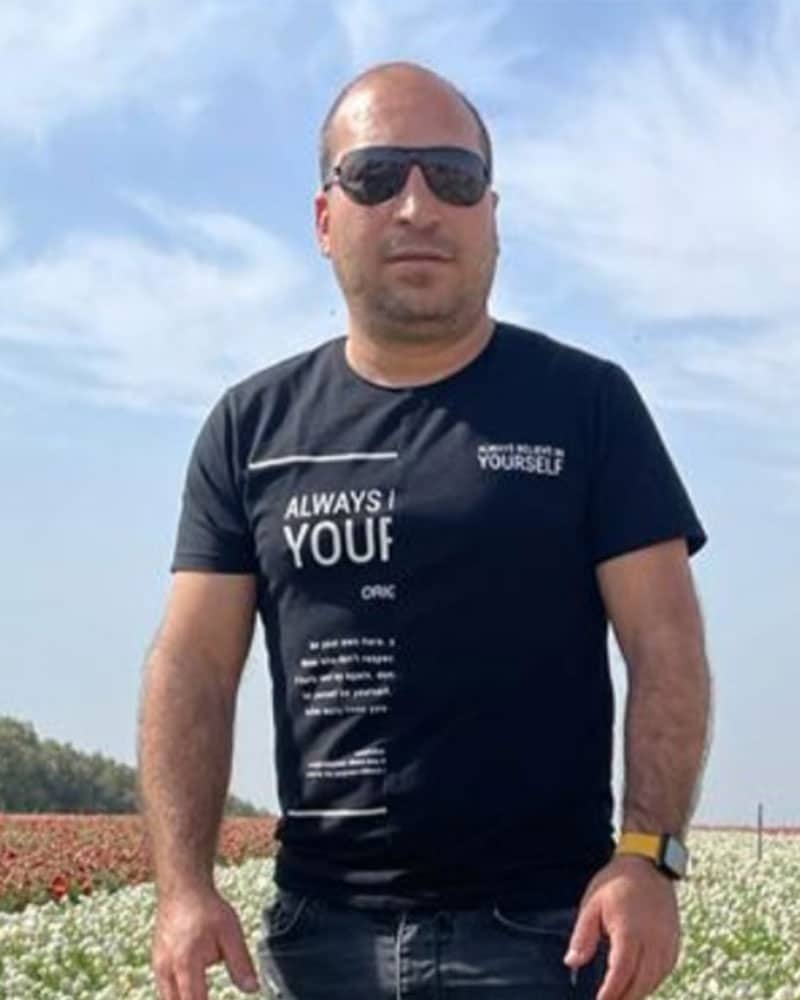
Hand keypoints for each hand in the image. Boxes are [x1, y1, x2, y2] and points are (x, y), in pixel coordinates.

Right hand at [152, 884, 260, 999]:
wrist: (182, 888)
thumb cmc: (206, 908)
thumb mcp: (231, 932)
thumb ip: (241, 964)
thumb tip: (252, 989)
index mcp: (186, 964)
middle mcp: (166, 969)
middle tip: (207, 993)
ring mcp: (158, 966)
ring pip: (169, 998)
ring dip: (186, 997)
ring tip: (202, 990)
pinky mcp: (156, 962)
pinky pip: (166, 987)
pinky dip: (179, 992)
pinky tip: (193, 985)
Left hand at [563, 855, 680, 999]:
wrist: (649, 863)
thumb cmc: (617, 882)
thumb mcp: (592, 904)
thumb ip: (583, 937)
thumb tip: (572, 963)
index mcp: (629, 932)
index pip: (621, 973)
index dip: (610, 993)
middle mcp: (652, 940)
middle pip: (641, 983)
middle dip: (625, 997)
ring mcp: (667, 941)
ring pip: (656, 979)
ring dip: (640, 992)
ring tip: (622, 996)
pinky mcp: (675, 940)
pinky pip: (666, 969)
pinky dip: (654, 981)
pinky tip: (641, 983)